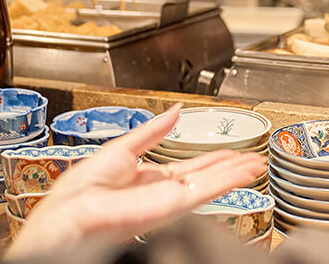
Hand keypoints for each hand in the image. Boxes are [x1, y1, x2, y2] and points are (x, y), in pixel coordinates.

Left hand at [7, 104, 266, 259]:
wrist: (68, 217)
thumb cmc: (79, 193)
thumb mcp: (121, 149)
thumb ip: (152, 132)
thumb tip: (176, 110)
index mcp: (151, 180)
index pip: (191, 168)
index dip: (214, 160)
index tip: (234, 152)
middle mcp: (164, 192)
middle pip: (207, 177)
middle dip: (233, 167)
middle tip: (256, 158)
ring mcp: (171, 202)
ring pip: (212, 185)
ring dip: (237, 174)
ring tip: (259, 164)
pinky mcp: (173, 207)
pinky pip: (205, 191)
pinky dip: (228, 181)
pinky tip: (244, 174)